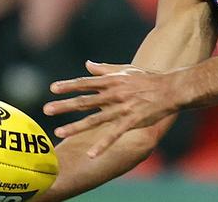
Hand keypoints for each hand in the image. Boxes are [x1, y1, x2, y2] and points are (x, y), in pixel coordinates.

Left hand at [44, 61, 180, 157]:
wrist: (171, 89)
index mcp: (112, 81)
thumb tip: (87, 64)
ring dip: (75, 126)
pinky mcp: (131, 121)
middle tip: (46, 109)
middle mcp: (114, 93)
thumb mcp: (125, 70)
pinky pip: (114, 134)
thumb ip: (104, 69)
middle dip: (64, 105)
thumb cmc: (147, 79)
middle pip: (84, 100)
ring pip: (95, 118)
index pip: (85, 83)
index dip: (69, 85)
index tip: (52, 88)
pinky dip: (102, 144)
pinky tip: (91, 154)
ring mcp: (122, 108)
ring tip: (59, 131)